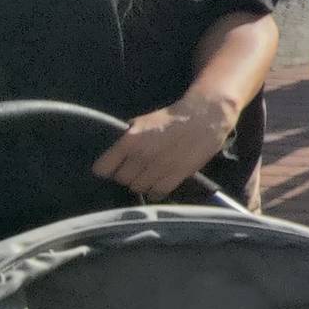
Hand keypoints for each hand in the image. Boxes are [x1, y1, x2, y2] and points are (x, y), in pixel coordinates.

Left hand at [94, 94, 234, 198]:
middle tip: (134, 169)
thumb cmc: (173, 116)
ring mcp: (159, 168)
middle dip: (125, 175)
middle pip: (121, 179)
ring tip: (147, 176)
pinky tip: (157, 185)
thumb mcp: (143, 122)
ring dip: (140, 183)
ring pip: (138, 187)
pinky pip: (157, 192)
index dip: (106, 169)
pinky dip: (154, 192)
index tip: (111, 167)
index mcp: (129, 141)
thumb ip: (128, 139)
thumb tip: (117, 154)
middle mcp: (141, 157)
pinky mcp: (177, 175)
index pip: (103, 169)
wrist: (205, 116)